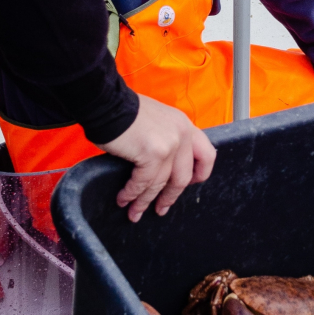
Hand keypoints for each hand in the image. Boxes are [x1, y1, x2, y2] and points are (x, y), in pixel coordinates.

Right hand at [99, 94, 216, 220]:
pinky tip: (124, 199)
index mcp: (185, 126)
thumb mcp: (158, 120)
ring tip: (135, 212)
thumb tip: (163, 164)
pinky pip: (143, 183)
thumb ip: (167, 137)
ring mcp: (170, 145)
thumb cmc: (124, 111)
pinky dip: (132, 194)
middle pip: (183, 176)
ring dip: (145, 201)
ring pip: (160, 184)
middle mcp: (182, 134)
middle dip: (170, 197)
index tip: (187, 185)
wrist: (106, 103)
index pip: (206, 155)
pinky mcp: (153, 154)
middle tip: (161, 208)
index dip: (199, 174)